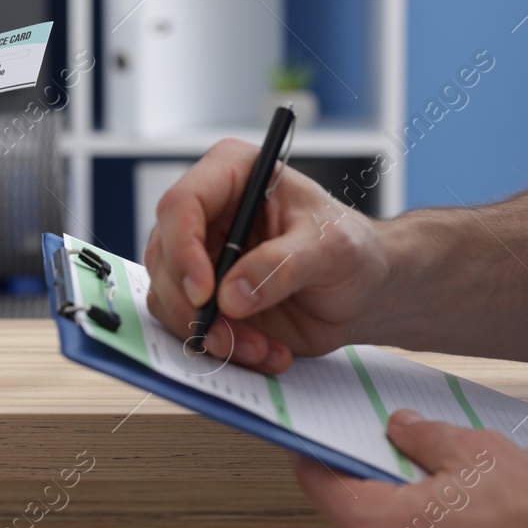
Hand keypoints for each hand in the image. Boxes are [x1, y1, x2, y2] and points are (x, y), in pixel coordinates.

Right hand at [144, 139, 391, 371]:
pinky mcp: (206, 297)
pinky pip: (189, 326)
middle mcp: (207, 214)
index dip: (183, 250)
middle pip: (164, 256)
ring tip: (260, 348)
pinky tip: (264, 351)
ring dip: (210, 333)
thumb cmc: (352, 250)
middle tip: (227, 335)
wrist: (364, 292)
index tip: (205, 294)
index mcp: (232, 175)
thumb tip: (232, 295)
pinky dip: (222, 348)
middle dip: (192, 305)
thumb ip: (282, 265)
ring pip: (168, 297)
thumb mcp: (331, 248)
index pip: (182, 204)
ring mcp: (201, 257)